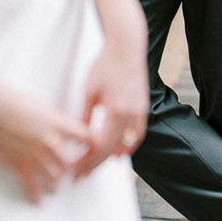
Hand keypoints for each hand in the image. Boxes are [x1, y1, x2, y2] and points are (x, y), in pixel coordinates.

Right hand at [0, 79, 91, 203]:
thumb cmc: (12, 99)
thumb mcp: (41, 105)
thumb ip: (53, 120)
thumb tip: (59, 127)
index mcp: (57, 123)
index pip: (85, 137)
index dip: (91, 146)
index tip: (92, 151)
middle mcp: (50, 141)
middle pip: (70, 164)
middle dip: (71, 171)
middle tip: (71, 175)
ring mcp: (34, 155)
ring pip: (54, 178)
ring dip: (56, 184)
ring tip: (55, 187)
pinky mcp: (18, 164)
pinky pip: (31, 186)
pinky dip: (36, 196)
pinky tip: (38, 200)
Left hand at [73, 36, 149, 179]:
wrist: (126, 47)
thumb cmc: (105, 65)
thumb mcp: (90, 91)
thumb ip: (85, 116)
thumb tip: (77, 136)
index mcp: (116, 111)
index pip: (101, 146)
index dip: (89, 161)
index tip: (77, 170)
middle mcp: (131, 115)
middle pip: (113, 150)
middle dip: (97, 164)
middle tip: (84, 174)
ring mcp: (140, 112)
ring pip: (128, 145)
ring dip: (113, 157)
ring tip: (98, 165)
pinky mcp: (143, 107)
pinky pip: (137, 134)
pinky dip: (128, 146)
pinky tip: (118, 151)